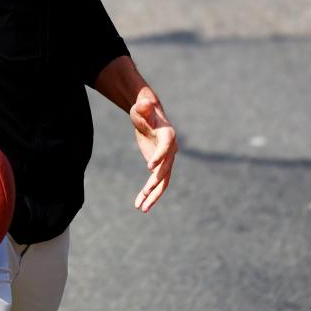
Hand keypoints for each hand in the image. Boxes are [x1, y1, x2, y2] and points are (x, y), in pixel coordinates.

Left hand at [130, 87, 177, 212]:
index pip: (167, 147)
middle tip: (146, 191)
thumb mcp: (141, 107)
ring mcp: (166, 160)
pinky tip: (139, 204)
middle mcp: (171, 150)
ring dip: (153, 195)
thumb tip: (144, 103)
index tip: (149, 168)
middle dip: (156, 181)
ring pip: (163, 182)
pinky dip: (149, 194)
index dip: (159, 157)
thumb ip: (143, 106)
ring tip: (142, 208)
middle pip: (166, 168)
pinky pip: (157, 183)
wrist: (148, 117)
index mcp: (168, 135)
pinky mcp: (160, 167)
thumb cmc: (144, 110)